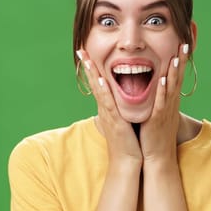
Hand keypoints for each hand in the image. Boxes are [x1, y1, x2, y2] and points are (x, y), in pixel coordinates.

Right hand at [77, 50, 141, 164]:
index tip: (88, 53)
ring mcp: (108, 114)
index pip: (99, 83)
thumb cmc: (129, 141)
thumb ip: (122, 109)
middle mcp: (105, 108)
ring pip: (98, 90)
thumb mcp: (124, 120)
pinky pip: (108, 102)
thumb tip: (125, 98)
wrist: (128, 161)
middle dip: (88, 66)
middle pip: (94, 83)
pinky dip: (104, 90)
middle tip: (81, 49)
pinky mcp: (114, 120)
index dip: (93, 68)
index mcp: (109, 107)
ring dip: (93, 73)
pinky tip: (101, 79)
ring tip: (87, 58)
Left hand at [139, 43, 189, 161]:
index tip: (182, 44)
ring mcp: (165, 111)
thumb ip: (156, 100)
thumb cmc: (154, 136)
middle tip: (185, 42)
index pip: (176, 77)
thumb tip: (152, 89)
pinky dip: (162, 90)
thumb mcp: (157, 114)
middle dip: (181, 60)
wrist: (157, 157)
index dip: (180, 61)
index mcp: (169, 101)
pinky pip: (160, 102)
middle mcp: (170, 103)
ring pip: (171, 87)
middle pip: (178, 78)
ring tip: (177, 55)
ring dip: (174, 71)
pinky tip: (162, 79)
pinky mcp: (157, 119)